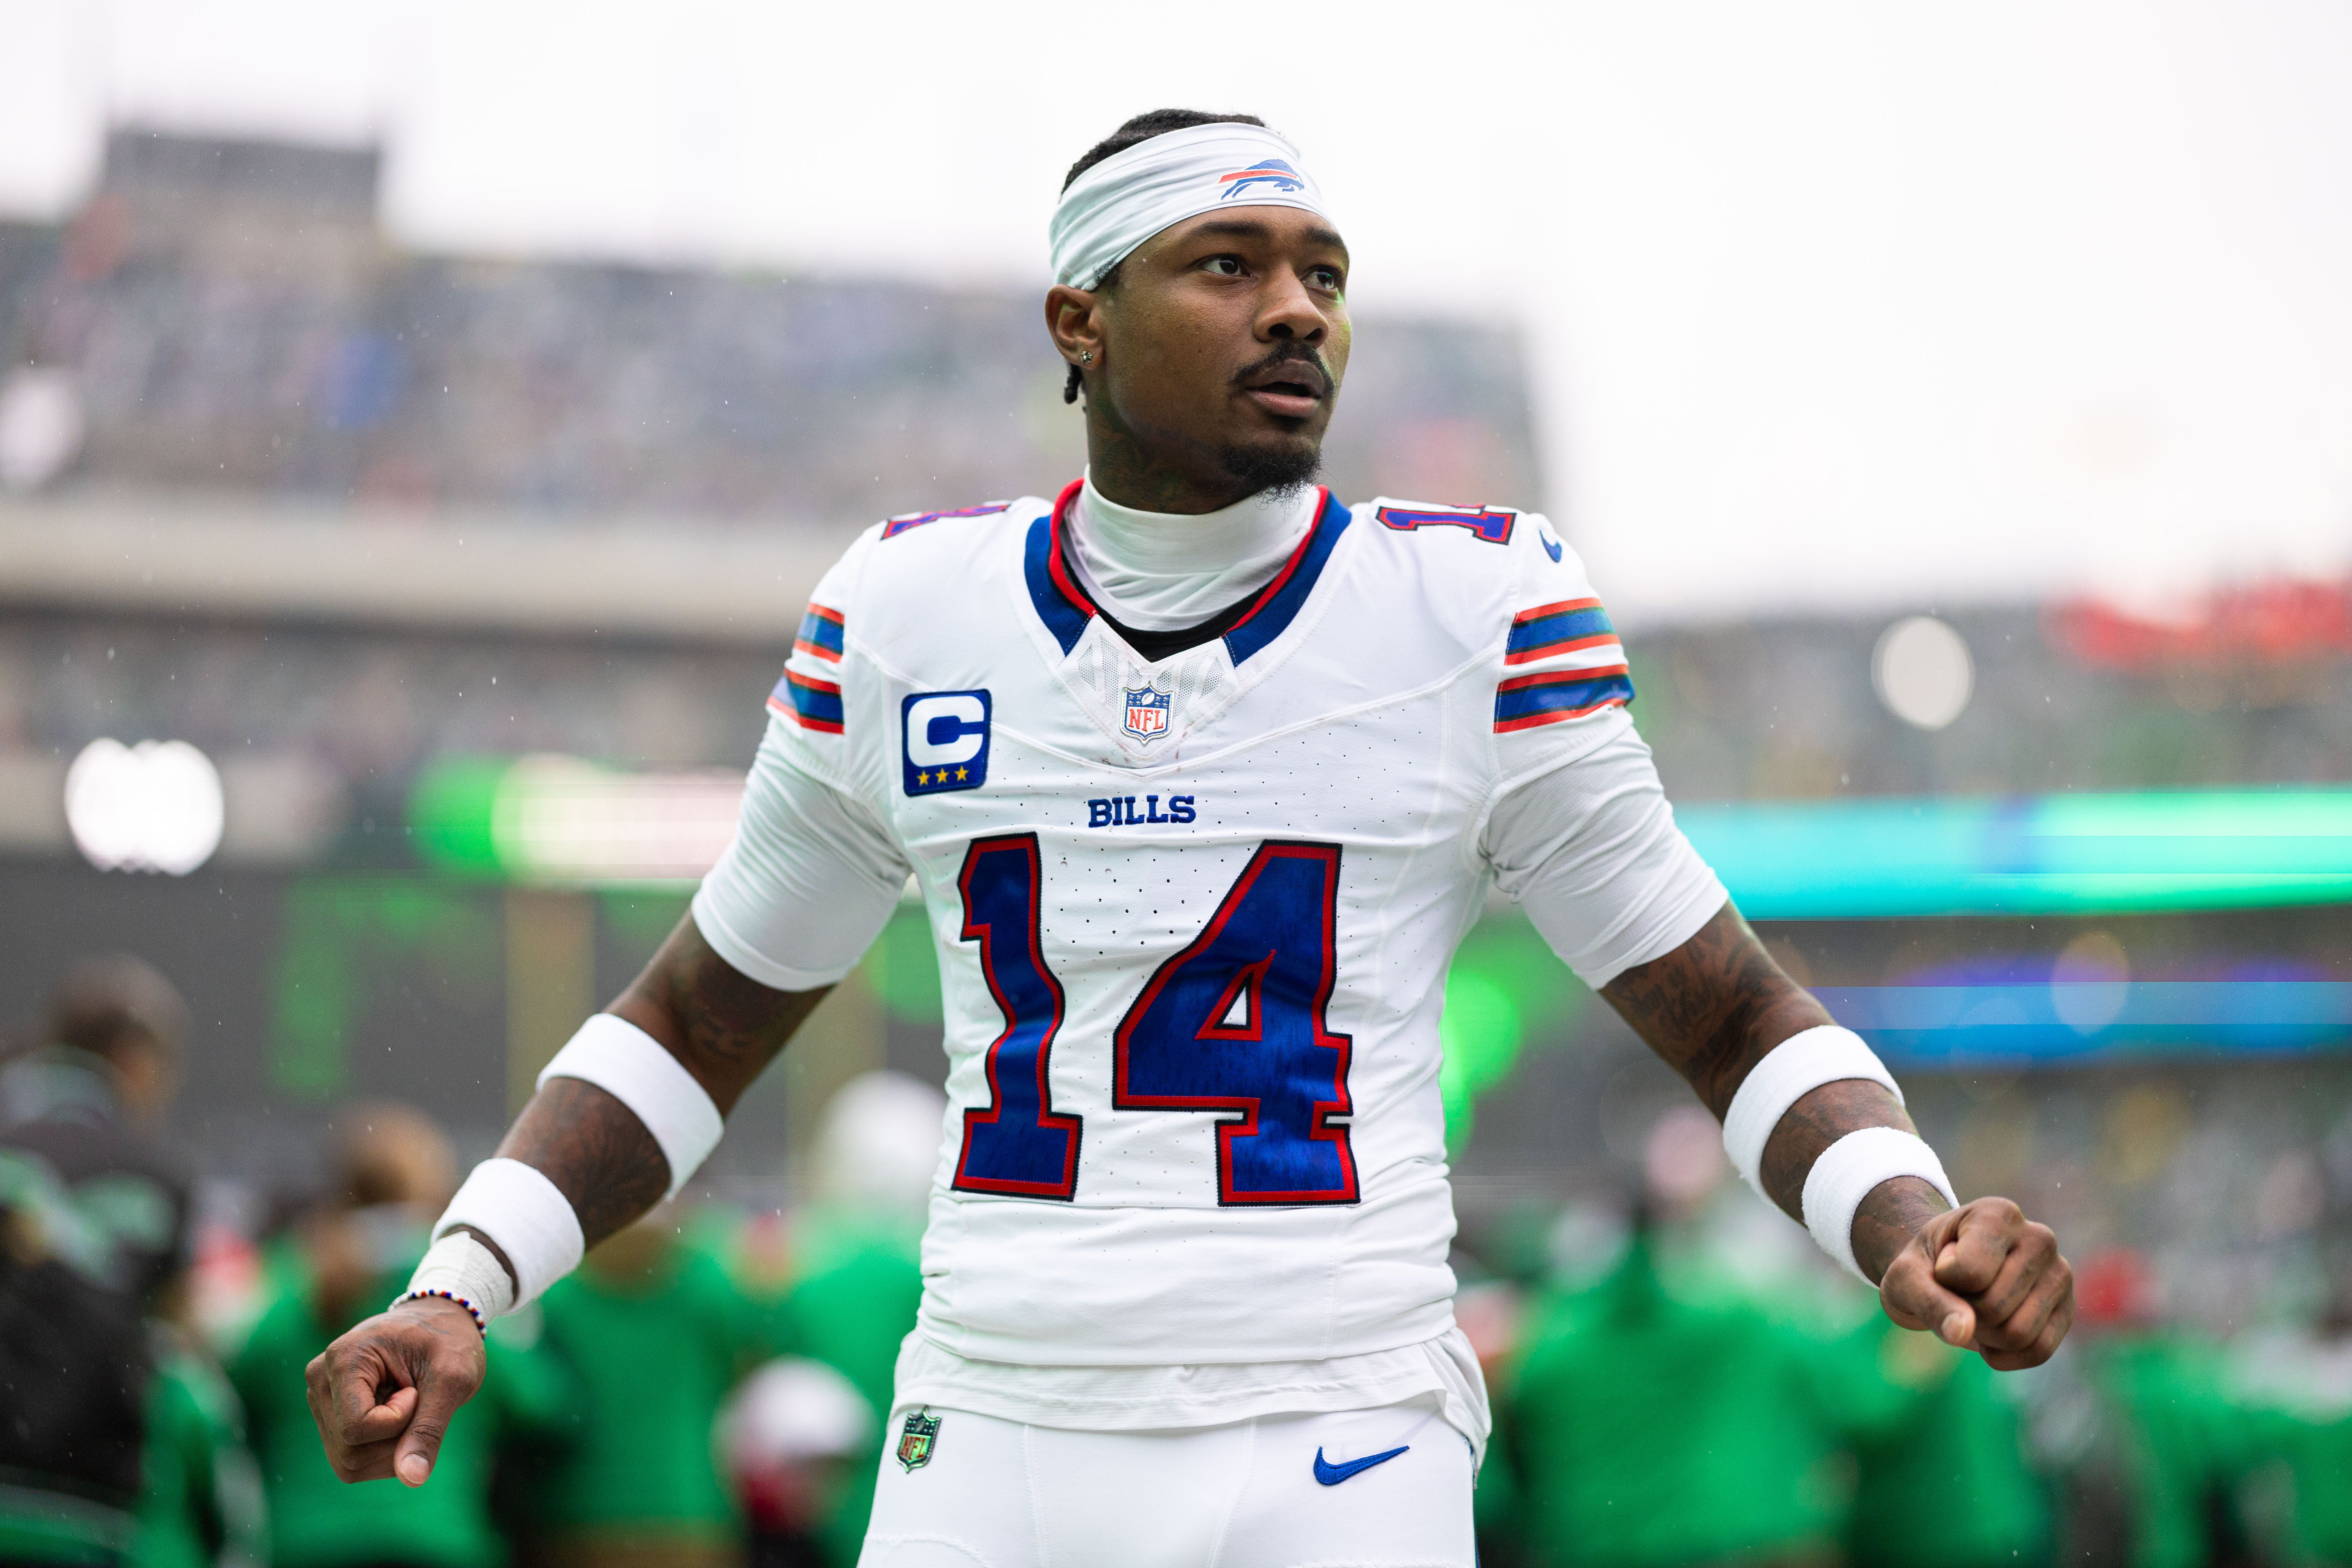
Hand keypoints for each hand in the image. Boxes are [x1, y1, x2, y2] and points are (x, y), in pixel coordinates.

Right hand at [304, 1296, 485, 1485]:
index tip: (417, 1390)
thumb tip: (413, 1479)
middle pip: (350, 1453)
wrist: (440, 1321)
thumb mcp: (453, 1378)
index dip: (398, 1422)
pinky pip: (351, 1462)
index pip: (357, 1428)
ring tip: (408, 1406)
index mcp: (343, 1359)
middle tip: (417, 1399)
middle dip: (396, 1440)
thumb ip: (430, 1428)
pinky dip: (385, 1451)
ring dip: (392, 1449)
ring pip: (348, 1464)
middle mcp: (319, 1380)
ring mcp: (320, 1401)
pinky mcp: (329, 1418)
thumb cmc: (449, 1341)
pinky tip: (399, 1417)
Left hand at [1880, 1196, 2072, 1369]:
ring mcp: (2060, 1274)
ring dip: (1984, 1335)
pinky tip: (1992, 1334)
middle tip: (1958, 1293)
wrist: (1944, 1275)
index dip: (1944, 1280)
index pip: (1971, 1272)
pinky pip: (2039, 1351)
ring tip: (1976, 1308)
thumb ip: (1927, 1301)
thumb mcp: (1905, 1278)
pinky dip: (2005, 1355)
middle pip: (1995, 1307)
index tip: (1942, 1266)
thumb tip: (1962, 1332)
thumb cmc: (1924, 1268)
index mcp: (1998, 1214)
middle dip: (1964, 1313)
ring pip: (2018, 1334)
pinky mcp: (2068, 1309)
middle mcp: (2039, 1238)